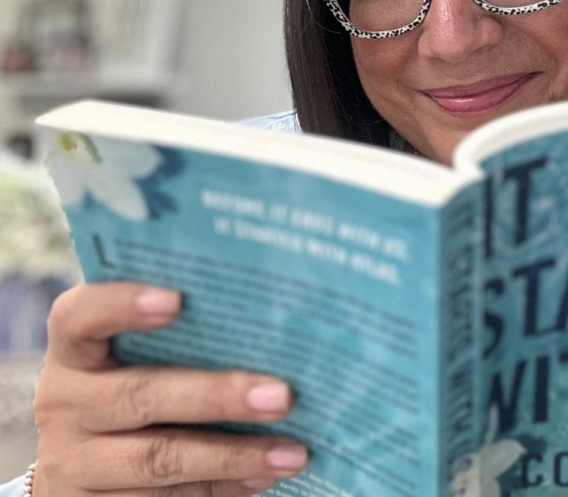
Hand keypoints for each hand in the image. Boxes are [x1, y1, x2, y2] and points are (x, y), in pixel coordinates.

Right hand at [32, 282, 309, 495]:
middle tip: (282, 396)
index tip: (176, 300)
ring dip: (234, 455)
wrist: (79, 469)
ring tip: (291, 451)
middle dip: (218, 396)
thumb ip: (179, 338)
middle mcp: (65, 406)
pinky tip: (265, 474)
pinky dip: (223, 486)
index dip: (121, 305)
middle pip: (141, 395)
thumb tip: (270, 326)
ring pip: (159, 459)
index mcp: (74, 354)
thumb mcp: (131, 360)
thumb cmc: (128, 386)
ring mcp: (75, 464)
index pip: (79, 318)